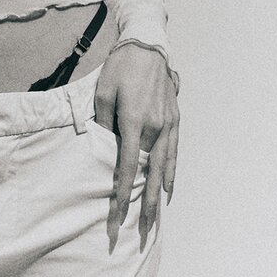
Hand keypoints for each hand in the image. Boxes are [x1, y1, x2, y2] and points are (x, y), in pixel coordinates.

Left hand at [94, 43, 179, 228]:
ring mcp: (167, 124)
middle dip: (143, 204)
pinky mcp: (174, 119)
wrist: (148, 46)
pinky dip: (171, 172)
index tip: (116, 215)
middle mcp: (154, 127)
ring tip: (153, 217)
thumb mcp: (102, 92)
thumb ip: (103, 121)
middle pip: (148, 174)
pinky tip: (167, 188)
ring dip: (157, 193)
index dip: (121, 193)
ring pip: (163, 167)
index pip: (126, 166)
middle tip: (138, 230)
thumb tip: (105, 145)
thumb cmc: (120, 68)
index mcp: (132, 121)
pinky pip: (173, 152)